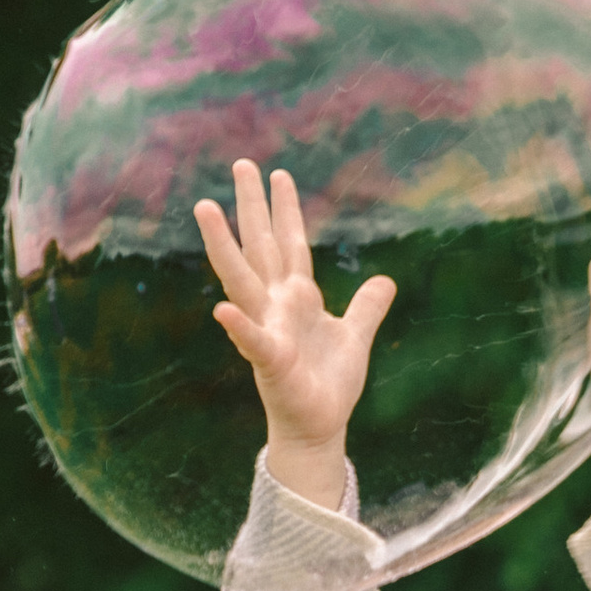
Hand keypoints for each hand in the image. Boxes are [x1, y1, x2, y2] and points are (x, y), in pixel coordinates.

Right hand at [193, 159, 396, 505]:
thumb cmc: (329, 385)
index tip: (278, 174)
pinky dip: (239, 326)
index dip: (286, 210)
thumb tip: (386, 281)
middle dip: (251, 207)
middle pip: (260, 247)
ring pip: (241, 280)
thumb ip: (366, 307)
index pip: (290, 244)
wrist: (319, 428)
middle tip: (241, 163)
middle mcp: (276, 306)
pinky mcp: (271, 362)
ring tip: (205, 207)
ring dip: (223, 245)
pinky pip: (253, 341)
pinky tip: (223, 309)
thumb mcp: (355, 337)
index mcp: (297, 298)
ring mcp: (268, 330)